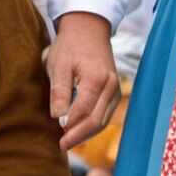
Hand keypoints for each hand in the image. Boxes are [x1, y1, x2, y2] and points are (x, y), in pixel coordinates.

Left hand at [47, 12, 120, 150]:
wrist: (88, 30)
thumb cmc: (70, 46)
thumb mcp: (59, 65)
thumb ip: (59, 92)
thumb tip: (58, 118)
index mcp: (97, 78)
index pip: (84, 112)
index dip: (71, 127)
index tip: (59, 137)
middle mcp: (111, 86)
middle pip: (96, 121)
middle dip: (79, 136)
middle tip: (62, 146)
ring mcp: (116, 91)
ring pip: (102, 122)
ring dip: (86, 134)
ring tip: (69, 142)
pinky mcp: (115, 94)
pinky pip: (104, 116)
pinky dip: (92, 126)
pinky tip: (78, 132)